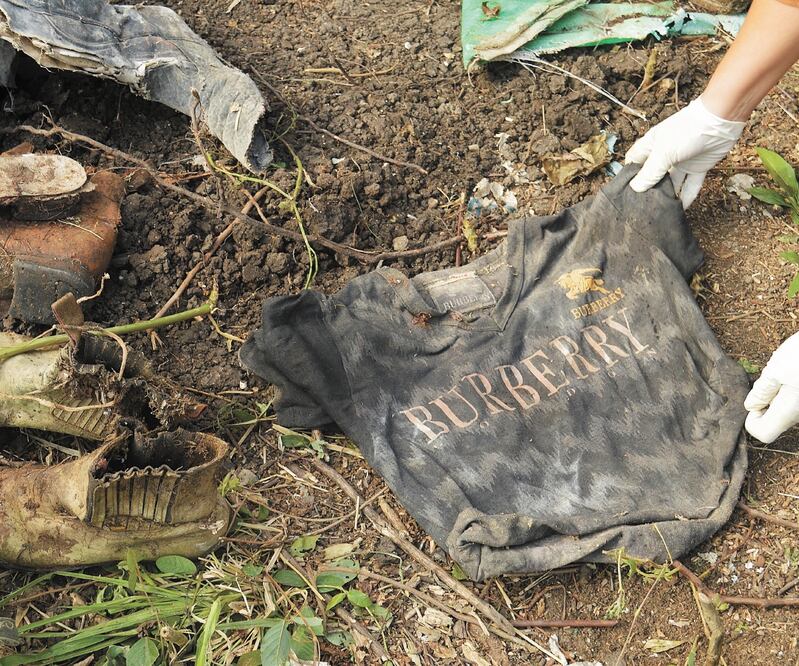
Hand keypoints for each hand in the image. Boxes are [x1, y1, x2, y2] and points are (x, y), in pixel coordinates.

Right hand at [624, 97, 745, 207]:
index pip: (634, 161)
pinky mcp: (698, 167)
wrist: (721, 120)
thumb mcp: (663, 153)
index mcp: (651, 145)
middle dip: (648, 189)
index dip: (629, 174)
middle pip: (652, 175)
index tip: (625, 191)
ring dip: (667, 195)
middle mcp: (664, 154)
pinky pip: (690, 185)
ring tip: (659, 211)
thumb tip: (636, 189)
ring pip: (671, 182)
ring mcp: (681, 161)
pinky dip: (686, 196)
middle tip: (641, 206)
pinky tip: (680, 209)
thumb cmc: (687, 131)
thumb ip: (649, 173)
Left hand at [744, 332, 798, 443]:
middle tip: (774, 380)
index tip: (758, 399)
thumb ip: (762, 392)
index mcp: (788, 411)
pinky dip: (790, 390)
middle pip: (775, 421)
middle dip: (768, 403)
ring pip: (786, 410)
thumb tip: (751, 406)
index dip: (752, 419)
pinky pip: (795, 402)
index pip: (763, 434)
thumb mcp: (776, 370)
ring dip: (779, 395)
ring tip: (787, 373)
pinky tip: (794, 373)